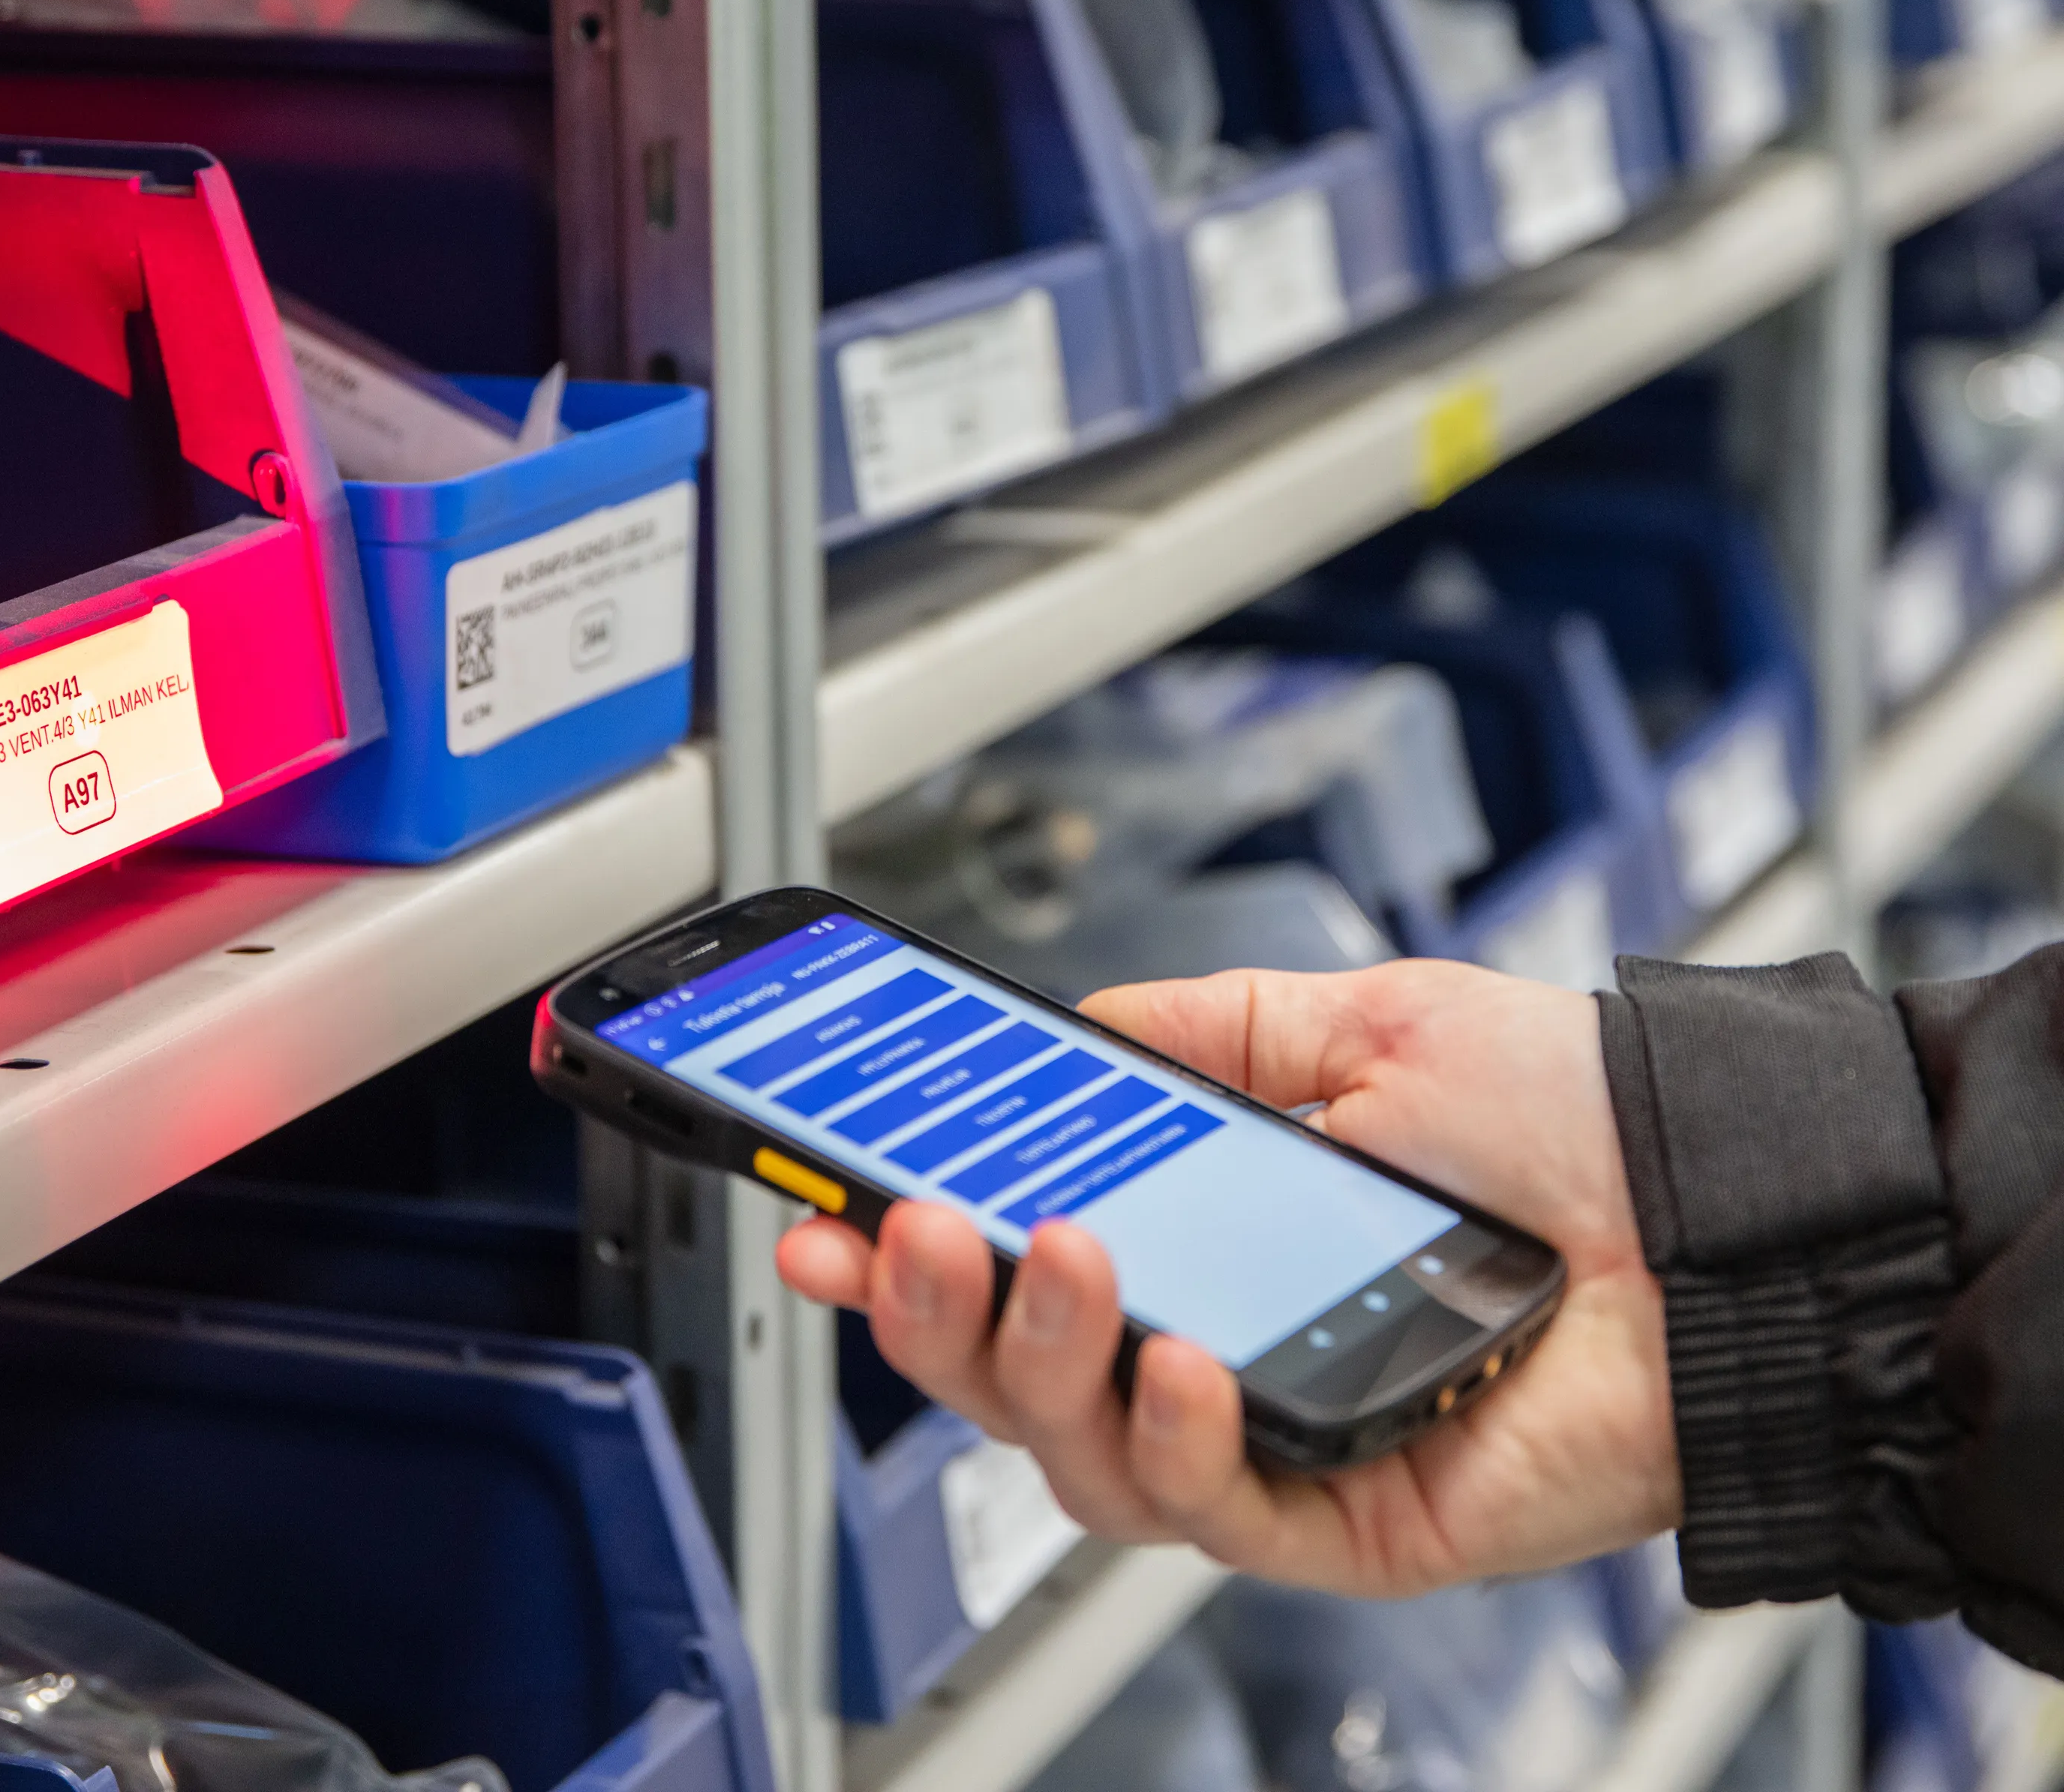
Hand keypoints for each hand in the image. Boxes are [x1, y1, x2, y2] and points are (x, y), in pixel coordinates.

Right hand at [775, 959, 1678, 1595]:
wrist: (1726, 1207)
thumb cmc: (1573, 1123)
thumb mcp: (1362, 1026)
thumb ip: (1206, 1029)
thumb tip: (1074, 1025)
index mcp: (1194, 1244)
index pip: (1003, 1268)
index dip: (895, 1246)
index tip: (818, 1199)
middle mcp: (1209, 1353)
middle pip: (1006, 1380)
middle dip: (927, 1311)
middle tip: (901, 1232)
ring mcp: (1268, 1444)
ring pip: (1078, 1457)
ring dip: (1039, 1356)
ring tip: (1056, 1260)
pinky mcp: (1342, 1519)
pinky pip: (1213, 1510)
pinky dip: (1173, 1437)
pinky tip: (1178, 1359)